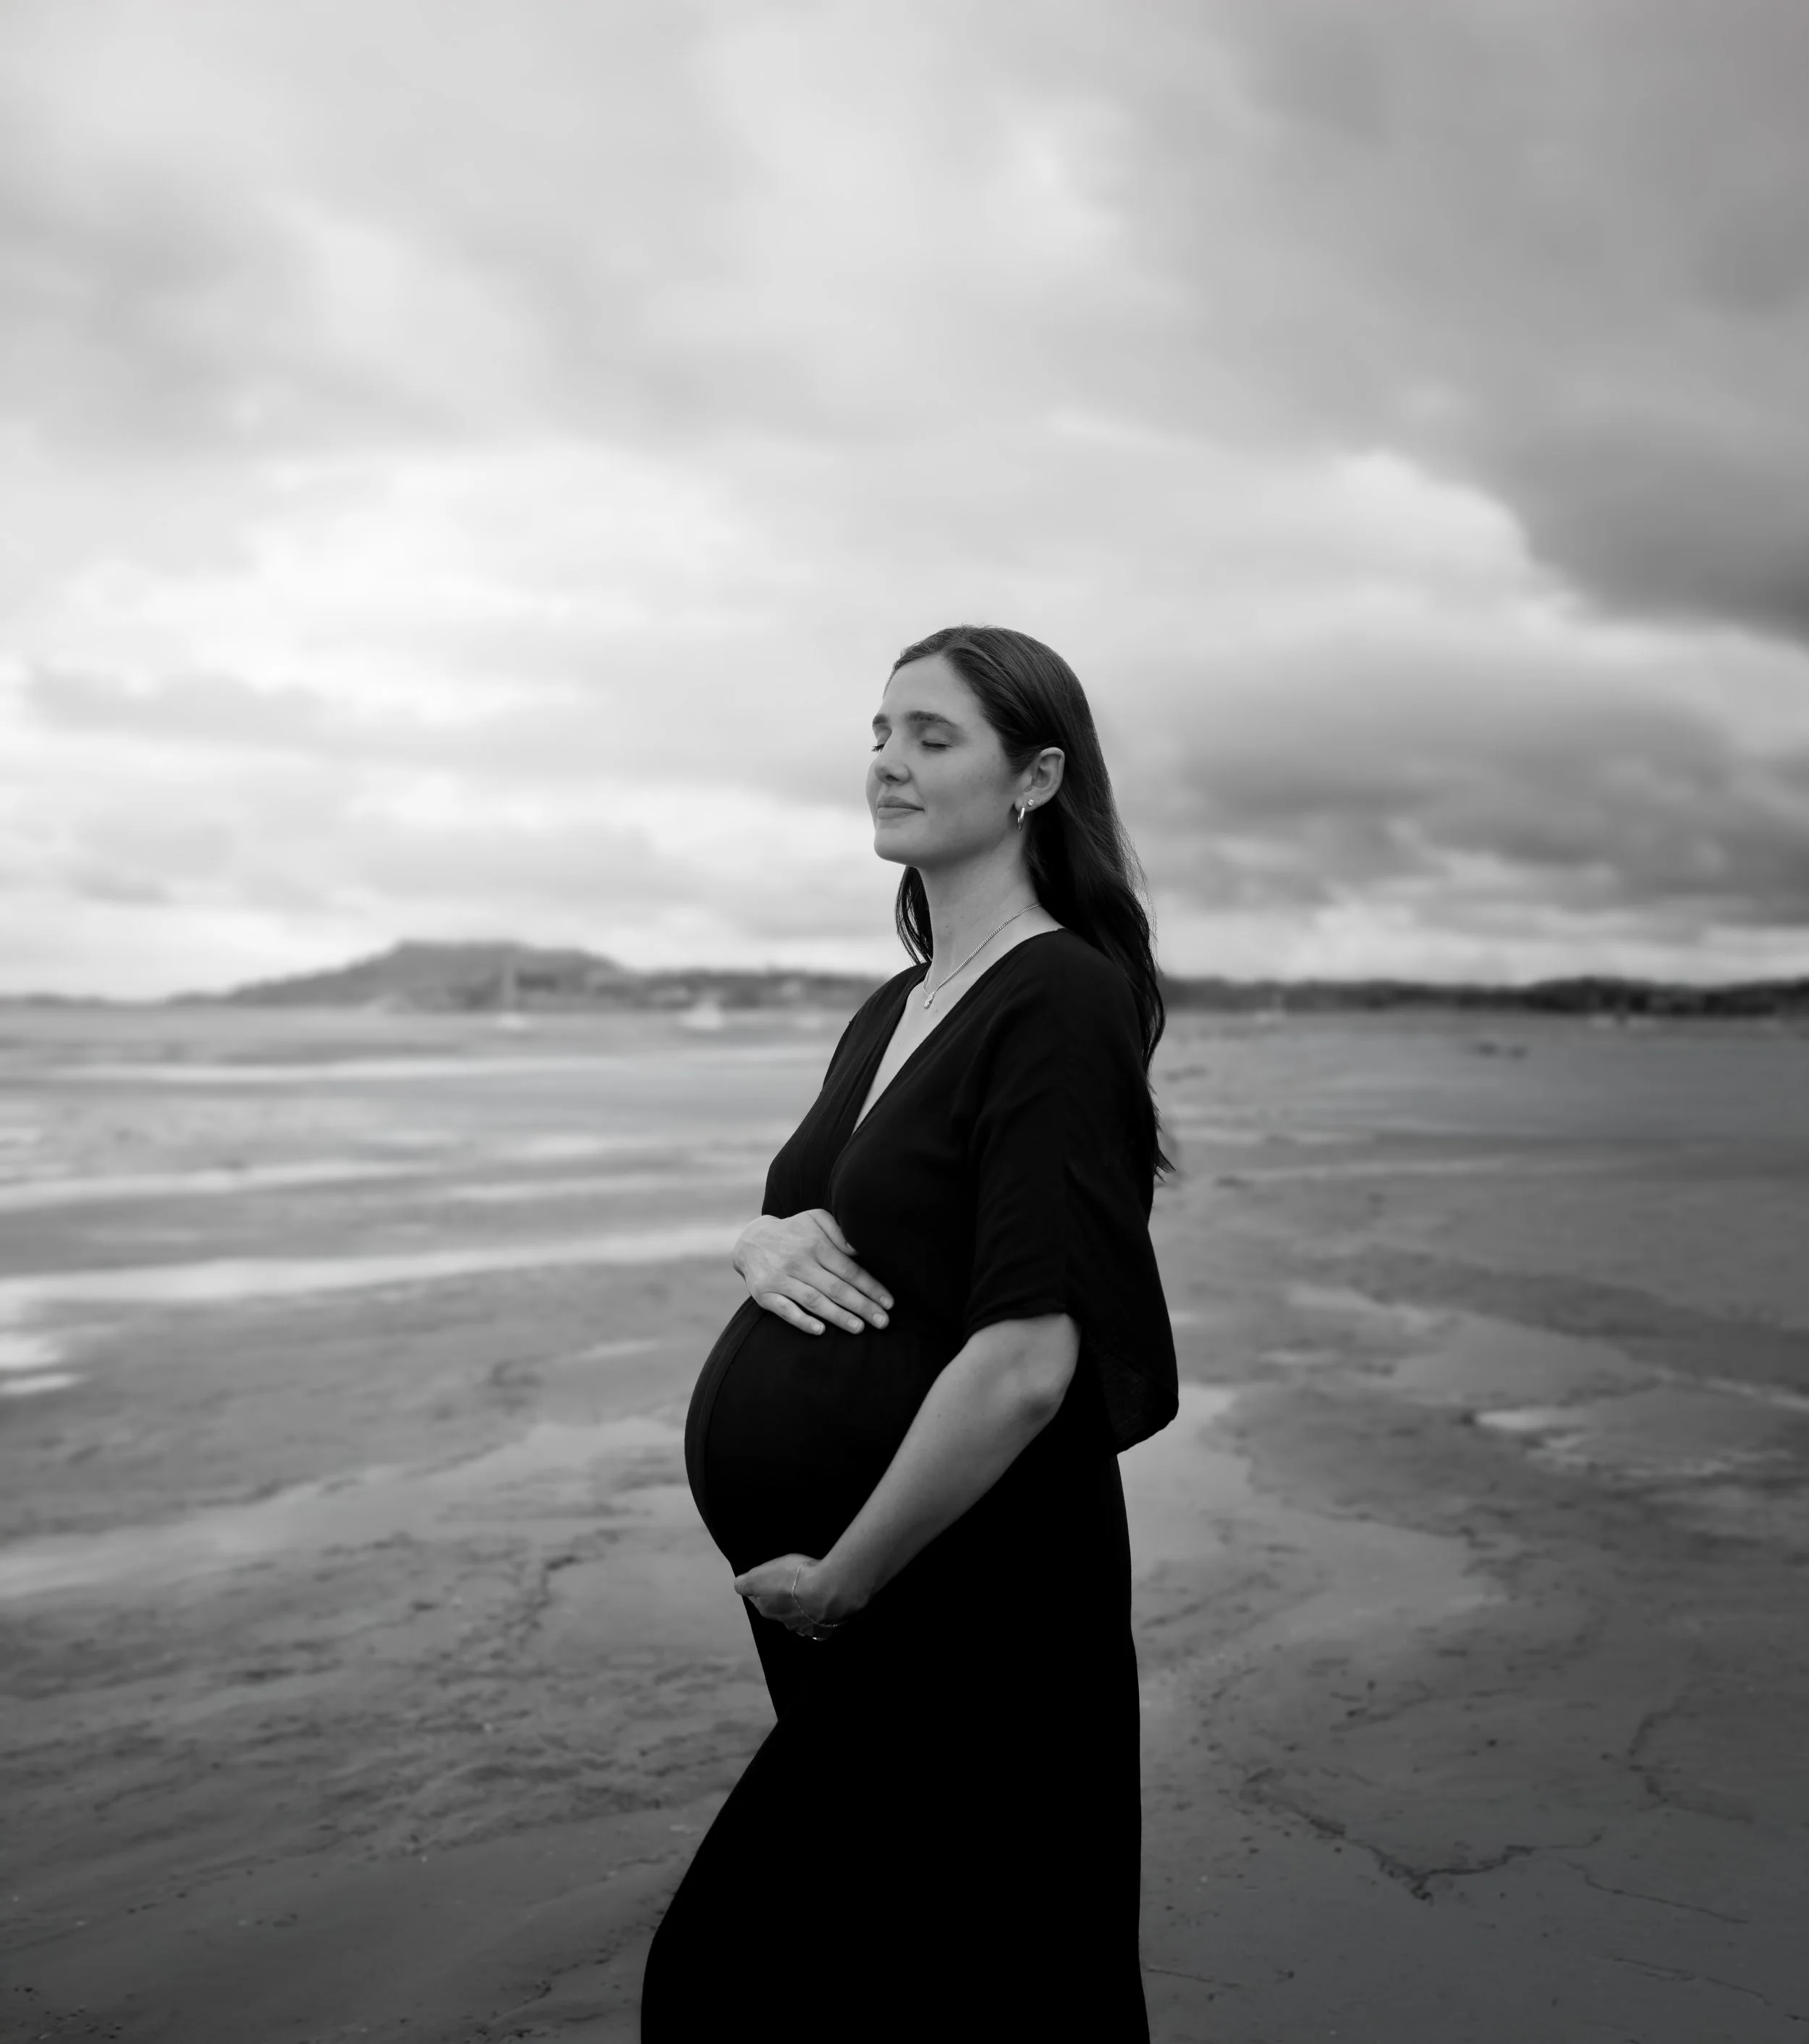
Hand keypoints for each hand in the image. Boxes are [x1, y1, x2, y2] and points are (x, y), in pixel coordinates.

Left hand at [732, 1553, 862, 1637]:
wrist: (826, 1590)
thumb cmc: (792, 1579)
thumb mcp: (759, 1575)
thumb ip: (745, 1583)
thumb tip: (740, 1587)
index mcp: (766, 1609)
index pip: (757, 1599)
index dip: (762, 1586)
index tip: (770, 1577)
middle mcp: (784, 1622)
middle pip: (778, 1610)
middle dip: (781, 1600)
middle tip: (790, 1584)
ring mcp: (805, 1627)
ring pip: (798, 1620)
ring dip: (800, 1612)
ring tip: (808, 1597)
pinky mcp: (823, 1628)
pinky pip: (818, 1627)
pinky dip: (818, 1622)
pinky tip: (822, 1612)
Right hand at [734, 1209, 892, 1336]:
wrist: (751, 1240)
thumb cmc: (795, 1232)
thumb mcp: (817, 1220)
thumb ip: (840, 1232)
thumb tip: (859, 1249)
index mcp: (815, 1244)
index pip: (849, 1270)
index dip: (871, 1287)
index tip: (889, 1303)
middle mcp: (798, 1261)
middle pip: (836, 1288)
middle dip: (862, 1306)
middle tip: (883, 1323)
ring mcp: (780, 1279)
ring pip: (814, 1301)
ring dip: (838, 1316)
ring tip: (859, 1328)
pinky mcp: (763, 1294)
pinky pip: (784, 1310)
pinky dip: (802, 1321)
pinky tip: (821, 1331)